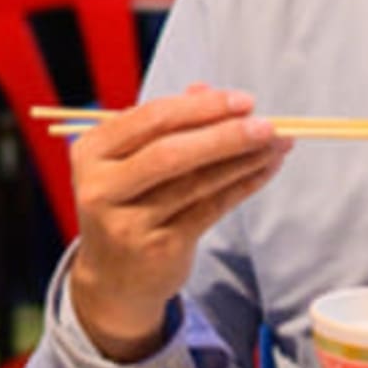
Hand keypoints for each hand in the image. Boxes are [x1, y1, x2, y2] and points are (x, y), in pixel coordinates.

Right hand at [62, 87, 289, 361]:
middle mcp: (101, 188)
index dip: (200, 107)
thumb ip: (165, 124)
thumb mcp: (133, 160)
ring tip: (277, 144)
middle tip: (267, 125)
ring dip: (243, 160)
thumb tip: (207, 89)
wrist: (113, 278)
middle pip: (170, 152)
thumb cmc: (128, 203)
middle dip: (224, 135)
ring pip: (196, 183)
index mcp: (91, 152)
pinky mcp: (158, 249)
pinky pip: (209, 210)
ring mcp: (128, 223)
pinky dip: (242, 187)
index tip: (243, 100)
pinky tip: (265, 170)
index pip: (150, 119)